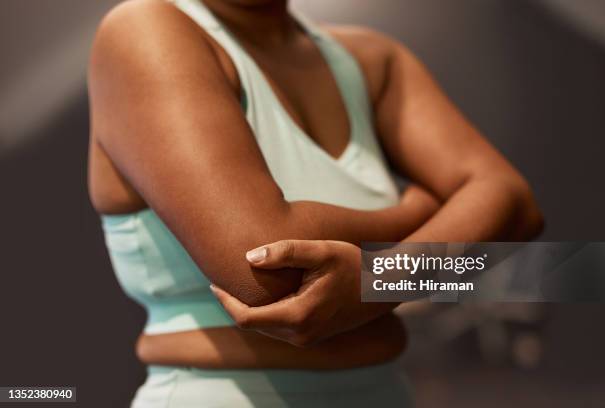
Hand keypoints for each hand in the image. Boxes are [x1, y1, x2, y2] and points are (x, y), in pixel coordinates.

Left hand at [210, 240, 398, 346]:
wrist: (384, 287)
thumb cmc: (353, 264)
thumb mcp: (320, 251)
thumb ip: (285, 252)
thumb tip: (249, 257)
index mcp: (298, 316)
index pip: (246, 317)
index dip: (225, 301)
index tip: (213, 282)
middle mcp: (300, 335)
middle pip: (252, 325)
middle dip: (234, 305)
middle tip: (221, 280)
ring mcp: (307, 339)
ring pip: (264, 328)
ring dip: (249, 310)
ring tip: (238, 286)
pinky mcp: (312, 336)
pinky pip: (278, 329)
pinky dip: (264, 314)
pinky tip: (264, 294)